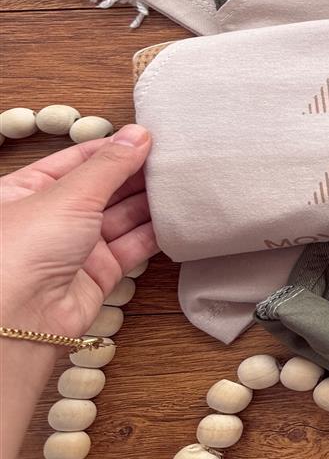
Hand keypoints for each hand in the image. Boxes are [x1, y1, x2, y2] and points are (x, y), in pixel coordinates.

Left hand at [0, 125, 157, 337]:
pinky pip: (133, 246)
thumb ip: (109, 164)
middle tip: (174, 158)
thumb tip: (139, 135)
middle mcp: (51, 219)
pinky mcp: (98, 274)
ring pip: (121, 216)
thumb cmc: (18, 254)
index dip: (113, 147)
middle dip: (137, 173)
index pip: (77, 159)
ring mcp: (75, 247)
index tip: (149, 136)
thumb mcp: (67, 195)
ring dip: (151, 201)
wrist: (16, 323)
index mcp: (27, 190)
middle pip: (103, 187)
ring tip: (182, 182)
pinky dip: (156, 232)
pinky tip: (177, 215)